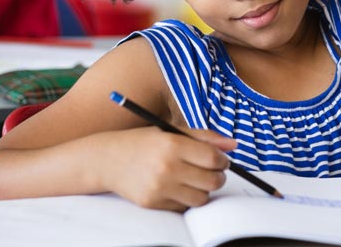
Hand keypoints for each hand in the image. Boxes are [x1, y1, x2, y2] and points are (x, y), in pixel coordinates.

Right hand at [102, 126, 235, 211]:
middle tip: (211, 171)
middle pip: (213, 181)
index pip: (213, 158)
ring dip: (203, 190)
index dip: (223, 160)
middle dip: (218, 176)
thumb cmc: (143, 143)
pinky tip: (177, 187)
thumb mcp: (171, 132)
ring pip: (202, 198)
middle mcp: (166, 167)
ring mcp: (159, 187)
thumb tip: (233, 144)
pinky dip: (186, 199)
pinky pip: (184, 207)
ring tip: (194, 180)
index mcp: (172, 144)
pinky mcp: (153, 203)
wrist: (107, 160)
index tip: (220, 160)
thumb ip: (204, 137)